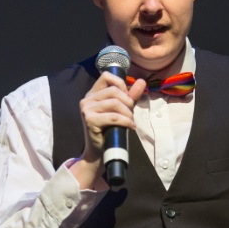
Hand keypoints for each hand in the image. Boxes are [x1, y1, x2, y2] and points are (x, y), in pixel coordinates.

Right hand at [70, 72, 145, 188]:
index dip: (121, 84)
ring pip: (115, 103)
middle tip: (130, 114)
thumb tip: (142, 81)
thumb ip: (131, 95)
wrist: (99, 151)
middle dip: (128, 102)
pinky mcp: (90, 120)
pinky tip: (130, 126)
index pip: (107, 76)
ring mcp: (86, 109)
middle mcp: (87, 99)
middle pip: (114, 90)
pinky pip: (113, 116)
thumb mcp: (122, 109)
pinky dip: (126, 121)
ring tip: (130, 121)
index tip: (127, 97)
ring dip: (128, 113)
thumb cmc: (110, 129)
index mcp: (93, 93)